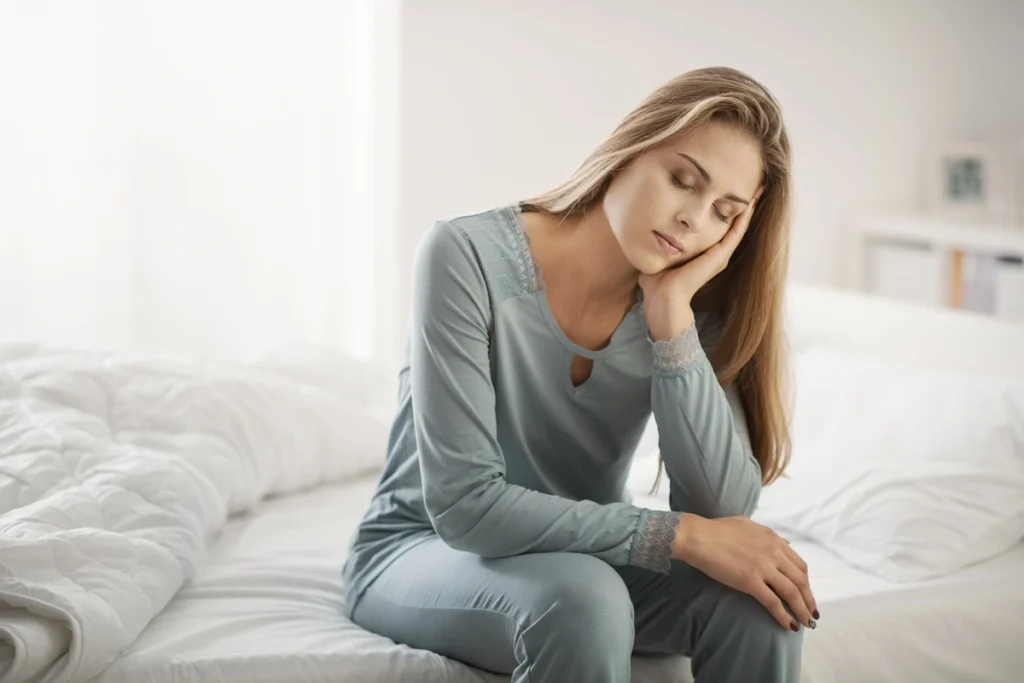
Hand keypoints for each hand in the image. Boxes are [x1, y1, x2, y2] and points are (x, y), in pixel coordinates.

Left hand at [639, 186, 762, 340]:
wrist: (664, 297)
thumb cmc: (657, 281)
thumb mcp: (661, 254)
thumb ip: (660, 244)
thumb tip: (649, 234)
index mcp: (704, 254)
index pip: (719, 228)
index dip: (726, 210)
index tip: (730, 191)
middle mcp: (716, 254)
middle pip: (734, 225)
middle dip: (743, 206)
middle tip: (755, 186)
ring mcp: (720, 255)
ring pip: (740, 226)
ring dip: (749, 208)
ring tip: (758, 190)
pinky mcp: (720, 256)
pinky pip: (736, 232)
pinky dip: (744, 217)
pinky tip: (750, 203)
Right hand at [671, 512, 817, 630]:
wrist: (697, 536)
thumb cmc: (717, 529)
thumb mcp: (748, 525)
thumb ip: (768, 535)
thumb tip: (784, 543)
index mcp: (774, 540)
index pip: (800, 566)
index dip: (806, 583)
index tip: (807, 595)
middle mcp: (773, 553)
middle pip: (800, 581)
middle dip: (809, 600)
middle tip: (811, 614)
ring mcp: (763, 567)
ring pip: (792, 593)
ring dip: (801, 611)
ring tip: (805, 623)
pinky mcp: (750, 581)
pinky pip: (774, 603)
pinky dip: (784, 616)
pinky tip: (788, 626)